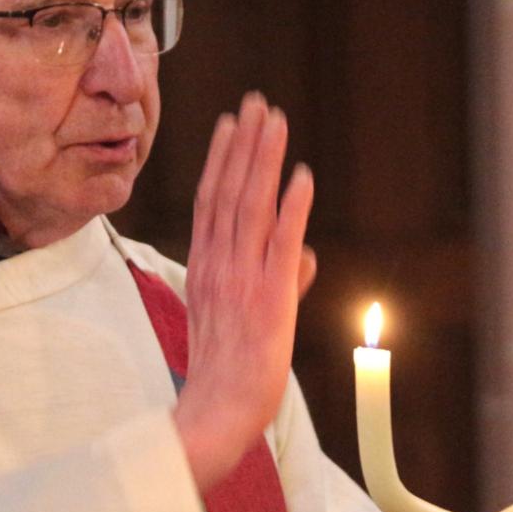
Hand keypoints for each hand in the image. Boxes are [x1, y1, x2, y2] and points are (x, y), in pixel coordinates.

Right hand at [171, 93, 315, 491]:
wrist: (220, 410)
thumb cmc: (228, 371)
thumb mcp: (243, 318)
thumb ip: (278, 279)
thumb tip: (305, 255)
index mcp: (207, 268)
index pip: (212, 201)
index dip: (222, 159)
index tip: (231, 124)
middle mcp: (220, 264)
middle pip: (229, 191)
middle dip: (243, 144)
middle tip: (255, 102)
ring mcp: (243, 277)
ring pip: (251, 205)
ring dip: (263, 160)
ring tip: (274, 120)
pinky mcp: (269, 295)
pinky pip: (280, 243)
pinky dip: (291, 208)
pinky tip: (301, 176)